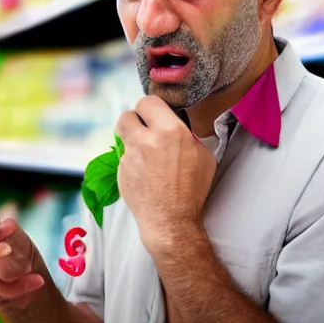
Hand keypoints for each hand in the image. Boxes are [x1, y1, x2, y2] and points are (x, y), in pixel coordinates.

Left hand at [116, 96, 216, 253]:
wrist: (171, 221)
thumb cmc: (192, 189)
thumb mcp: (203, 156)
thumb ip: (188, 136)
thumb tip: (178, 129)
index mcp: (170, 131)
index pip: (148, 101)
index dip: (151, 107)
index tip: (155, 114)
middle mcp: (146, 139)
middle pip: (126, 115)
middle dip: (134, 120)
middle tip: (144, 128)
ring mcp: (130, 156)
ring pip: (122, 136)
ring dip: (132, 139)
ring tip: (144, 151)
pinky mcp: (120, 171)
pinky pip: (123, 157)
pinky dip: (131, 160)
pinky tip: (144, 173)